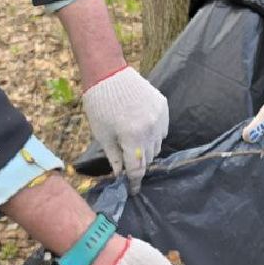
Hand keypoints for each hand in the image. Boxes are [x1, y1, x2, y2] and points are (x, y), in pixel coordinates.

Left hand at [81, 66, 167, 192]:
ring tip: (133, 142)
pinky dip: (153, 133)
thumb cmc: (100, 105)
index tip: (133, 190)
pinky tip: (141, 128)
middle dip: (138, 163)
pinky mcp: (163, 106)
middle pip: (148, 158)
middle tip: (128, 162)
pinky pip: (162, 128)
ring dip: (146, 148)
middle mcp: (150, 128)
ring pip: (157, 144)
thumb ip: (115, 158)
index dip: (134, 182)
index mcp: (132, 137)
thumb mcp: (102, 135)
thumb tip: (120, 175)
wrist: (109, 74)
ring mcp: (159, 116)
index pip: (137, 169)